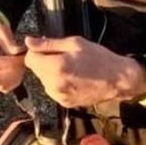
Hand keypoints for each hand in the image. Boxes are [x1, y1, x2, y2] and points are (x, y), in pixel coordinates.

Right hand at [0, 12, 25, 92]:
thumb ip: (9, 41)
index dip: (11, 63)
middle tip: (23, 61)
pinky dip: (13, 81)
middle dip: (13, 72)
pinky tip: (18, 69)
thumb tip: (18, 52)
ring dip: (15, 77)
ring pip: (0, 86)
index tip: (23, 56)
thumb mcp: (0, 28)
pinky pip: (2, 87)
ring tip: (21, 64)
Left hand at [23, 36, 145, 108]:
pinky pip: (53, 89)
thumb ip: (48, 43)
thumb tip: (28, 42)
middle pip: (36, 70)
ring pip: (43, 80)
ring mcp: (58, 96)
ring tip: (71, 67)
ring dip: (51, 73)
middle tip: (63, 56)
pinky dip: (58, 83)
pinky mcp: (64, 103)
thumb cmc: (99, 57)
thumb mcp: (75, 43)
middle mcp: (54, 85)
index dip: (37, 51)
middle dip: (44, 61)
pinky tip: (74, 78)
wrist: (117, 80)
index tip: (49, 48)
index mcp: (55, 67)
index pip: (29, 58)